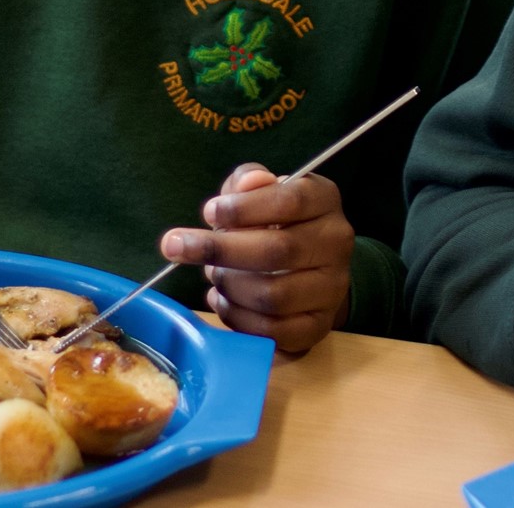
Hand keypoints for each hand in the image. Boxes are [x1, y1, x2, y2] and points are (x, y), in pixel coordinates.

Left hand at [161, 163, 353, 353]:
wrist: (313, 269)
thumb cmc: (278, 223)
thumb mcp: (262, 192)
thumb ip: (248, 182)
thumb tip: (243, 186)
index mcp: (325, 201)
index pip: (291, 201)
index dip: (245, 208)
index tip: (208, 213)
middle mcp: (336, 243)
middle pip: (277, 251)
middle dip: (220, 249)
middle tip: (178, 246)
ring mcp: (331, 288)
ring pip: (271, 295)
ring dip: (228, 286)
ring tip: (212, 274)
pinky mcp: (318, 326)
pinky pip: (271, 331)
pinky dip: (236, 317)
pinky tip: (222, 299)